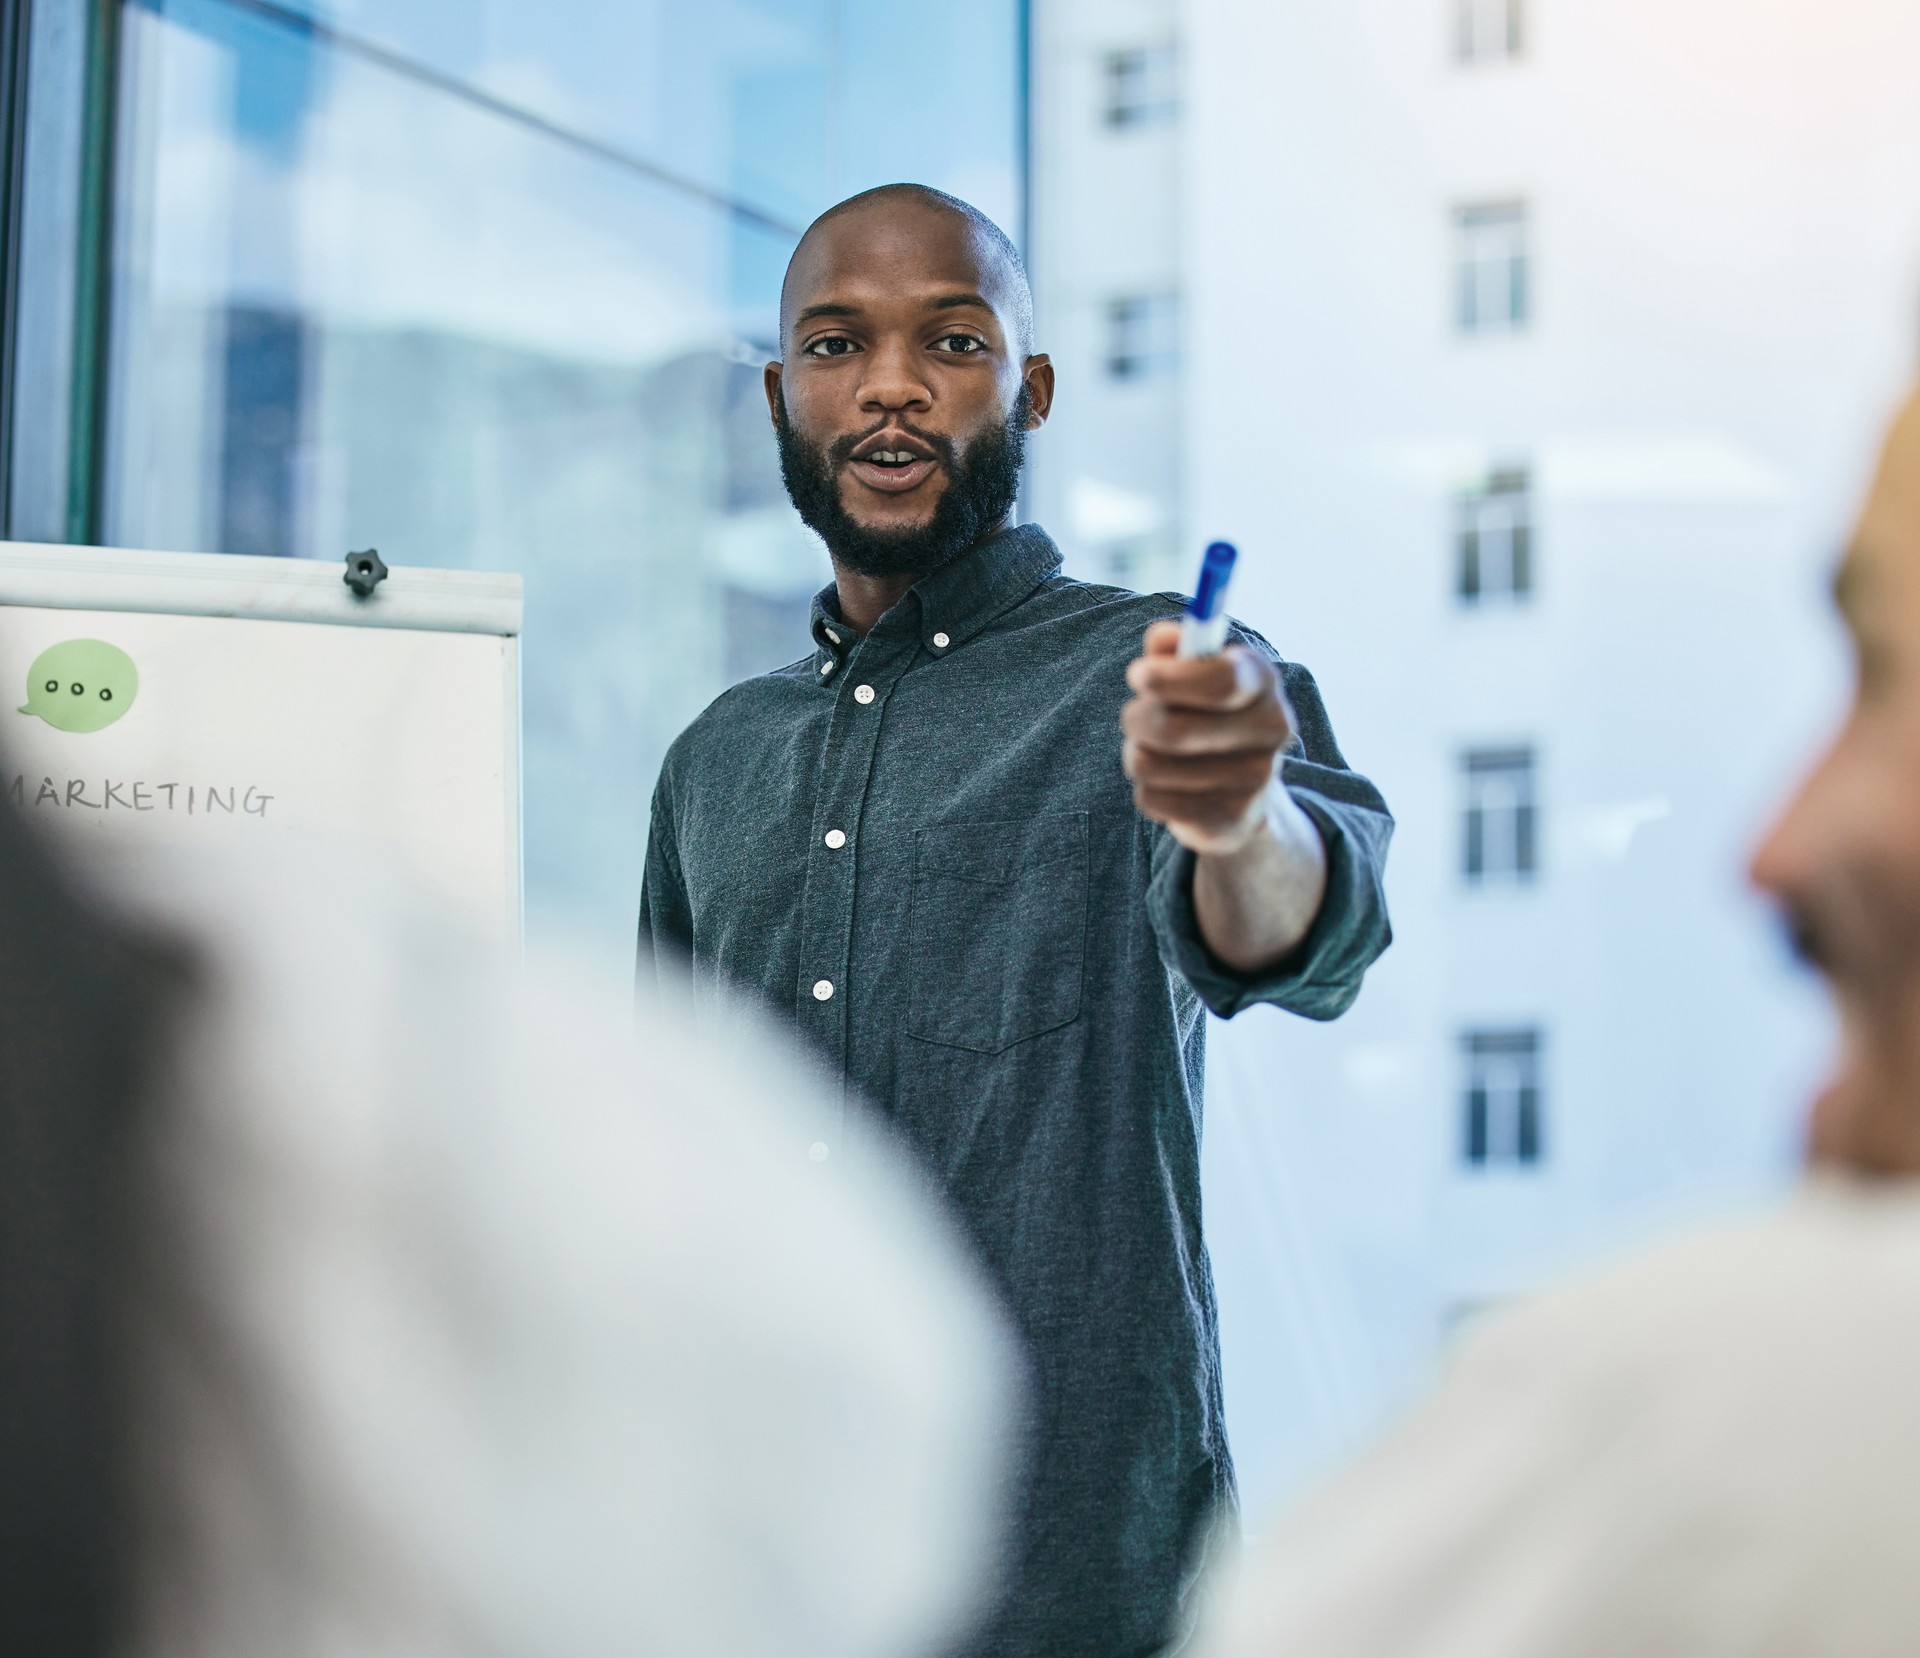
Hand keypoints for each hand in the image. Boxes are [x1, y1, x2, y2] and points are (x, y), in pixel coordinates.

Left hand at [1121, 620, 1296, 855]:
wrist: (1244, 794)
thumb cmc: (1206, 715)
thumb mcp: (1192, 674)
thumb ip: (1174, 649)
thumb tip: (1162, 639)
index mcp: (1263, 682)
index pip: (1222, 681)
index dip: (1171, 679)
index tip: (1137, 676)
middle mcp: (1272, 729)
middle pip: (1175, 729)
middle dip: (1137, 719)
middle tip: (1134, 716)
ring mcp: (1256, 780)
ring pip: (1151, 765)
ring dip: (1137, 754)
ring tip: (1155, 751)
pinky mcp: (1229, 821)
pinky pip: (1152, 800)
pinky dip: (1147, 790)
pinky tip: (1170, 785)